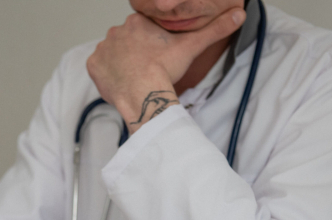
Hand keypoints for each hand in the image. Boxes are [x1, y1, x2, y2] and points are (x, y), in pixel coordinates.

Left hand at [86, 8, 245, 132]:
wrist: (143, 92)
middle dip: (135, 55)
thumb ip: (215, 30)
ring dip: (121, 64)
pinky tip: (121, 82)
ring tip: (135, 77)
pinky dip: (108, 75)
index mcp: (137, 21)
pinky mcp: (93, 65)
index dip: (151, 45)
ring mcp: (102, 48)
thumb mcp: (192, 46)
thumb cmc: (165, 70)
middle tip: (147, 70)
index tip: (158, 58)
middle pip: (127, 42)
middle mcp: (116, 30)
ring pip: (113, 55)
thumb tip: (239, 15)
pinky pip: (99, 68)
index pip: (143, 31)